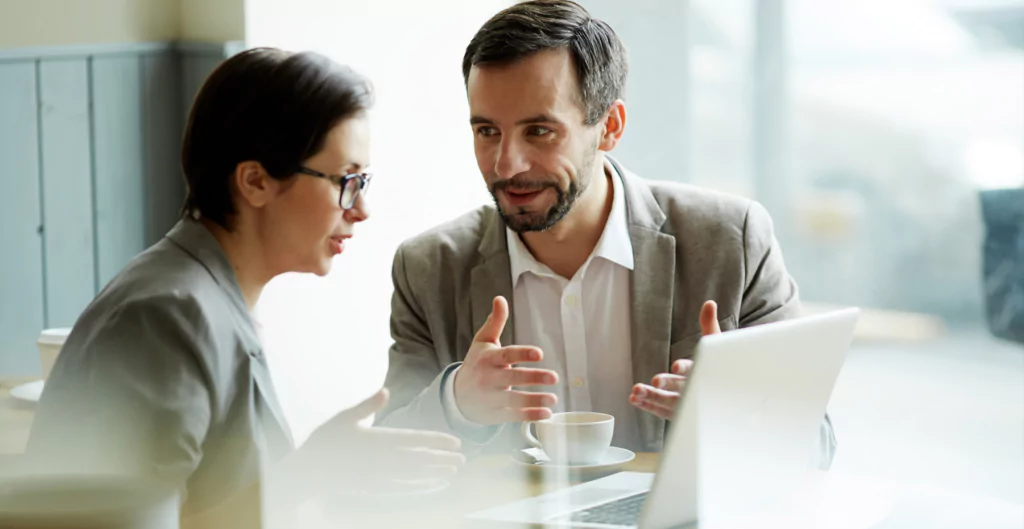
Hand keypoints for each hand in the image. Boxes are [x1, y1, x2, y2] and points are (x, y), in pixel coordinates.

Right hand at [296, 388, 465, 494]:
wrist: (308, 472)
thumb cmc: (324, 442)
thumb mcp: (344, 418)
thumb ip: (367, 405)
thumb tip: (385, 390)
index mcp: (377, 440)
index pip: (414, 439)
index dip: (436, 440)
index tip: (455, 441)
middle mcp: (382, 459)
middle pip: (420, 459)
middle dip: (442, 458)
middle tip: (463, 458)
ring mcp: (379, 476)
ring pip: (414, 475)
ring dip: (436, 473)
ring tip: (454, 470)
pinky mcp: (374, 487)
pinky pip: (403, 488)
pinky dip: (420, 486)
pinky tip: (432, 485)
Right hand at [453, 296, 558, 424]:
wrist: (457, 395)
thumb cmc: (476, 363)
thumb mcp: (482, 341)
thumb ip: (495, 322)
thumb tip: (500, 298)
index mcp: (488, 358)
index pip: (506, 355)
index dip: (523, 354)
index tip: (540, 354)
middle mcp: (489, 378)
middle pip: (512, 378)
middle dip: (534, 378)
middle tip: (554, 377)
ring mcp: (491, 398)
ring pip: (514, 399)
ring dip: (534, 400)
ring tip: (554, 398)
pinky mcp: (495, 414)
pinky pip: (513, 416)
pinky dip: (530, 416)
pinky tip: (547, 414)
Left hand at [629, 300, 720, 419]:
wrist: (731, 398)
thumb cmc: (718, 367)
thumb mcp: (716, 345)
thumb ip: (708, 325)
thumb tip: (709, 303)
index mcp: (705, 372)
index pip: (697, 370)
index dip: (686, 368)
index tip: (676, 366)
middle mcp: (697, 390)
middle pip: (682, 388)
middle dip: (668, 384)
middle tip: (655, 380)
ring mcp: (687, 404)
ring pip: (669, 402)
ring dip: (652, 396)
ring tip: (636, 390)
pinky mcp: (678, 414)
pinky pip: (661, 411)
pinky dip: (648, 406)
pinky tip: (634, 398)